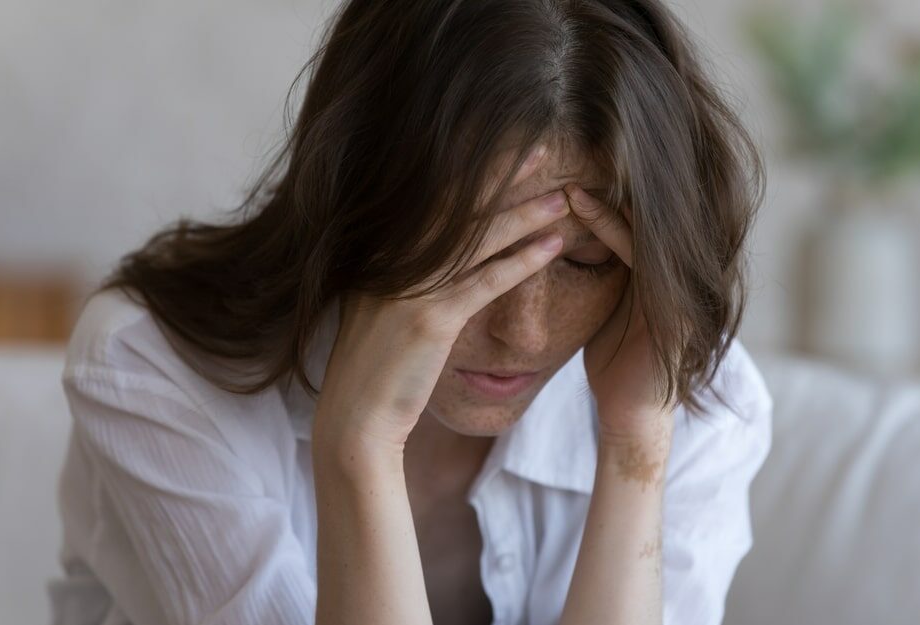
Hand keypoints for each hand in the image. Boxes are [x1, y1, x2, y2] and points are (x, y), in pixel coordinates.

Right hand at [313, 144, 570, 455]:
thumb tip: (434, 257)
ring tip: (563, 199)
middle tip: (543, 149)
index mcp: (381, 254)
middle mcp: (394, 262)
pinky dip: (523, 262)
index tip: (507, 150)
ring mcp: (411, 288)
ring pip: (479, 240)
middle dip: (503, 175)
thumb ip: (404, 279)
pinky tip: (554, 247)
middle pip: (460, 208)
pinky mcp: (431, 319)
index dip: (474, 173)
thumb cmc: (375, 370)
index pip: (435, 202)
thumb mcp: (382, 312)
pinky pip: (486, 282)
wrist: (356, 419)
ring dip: (525, 216)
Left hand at [563, 183, 679, 442]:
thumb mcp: (609, 311)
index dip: (603, 197)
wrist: (630, 413)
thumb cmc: (614, 364)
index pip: (636, 222)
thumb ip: (608, 277)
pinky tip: (583, 207)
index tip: (565, 174)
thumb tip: (573, 247)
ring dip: (603, 202)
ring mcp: (679, 288)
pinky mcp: (673, 304)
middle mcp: (676, 276)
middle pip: (644, 216)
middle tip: (566, 163)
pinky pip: (640, 253)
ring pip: (642, 227)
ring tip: (568, 180)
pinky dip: (611, 227)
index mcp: (661, 275)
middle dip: (606, 188)